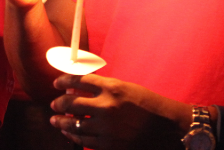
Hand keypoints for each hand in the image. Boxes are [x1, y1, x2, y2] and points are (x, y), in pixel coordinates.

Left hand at [49, 73, 185, 149]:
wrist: (169, 128)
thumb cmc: (149, 105)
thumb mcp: (127, 89)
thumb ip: (103, 88)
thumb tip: (77, 90)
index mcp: (113, 88)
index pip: (79, 81)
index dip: (64, 81)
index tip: (57, 83)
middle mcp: (107, 107)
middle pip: (71, 103)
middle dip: (59, 103)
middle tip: (54, 104)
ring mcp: (107, 128)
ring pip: (74, 125)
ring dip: (61, 122)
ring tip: (55, 120)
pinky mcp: (110, 145)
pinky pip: (85, 141)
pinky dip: (75, 137)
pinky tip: (70, 134)